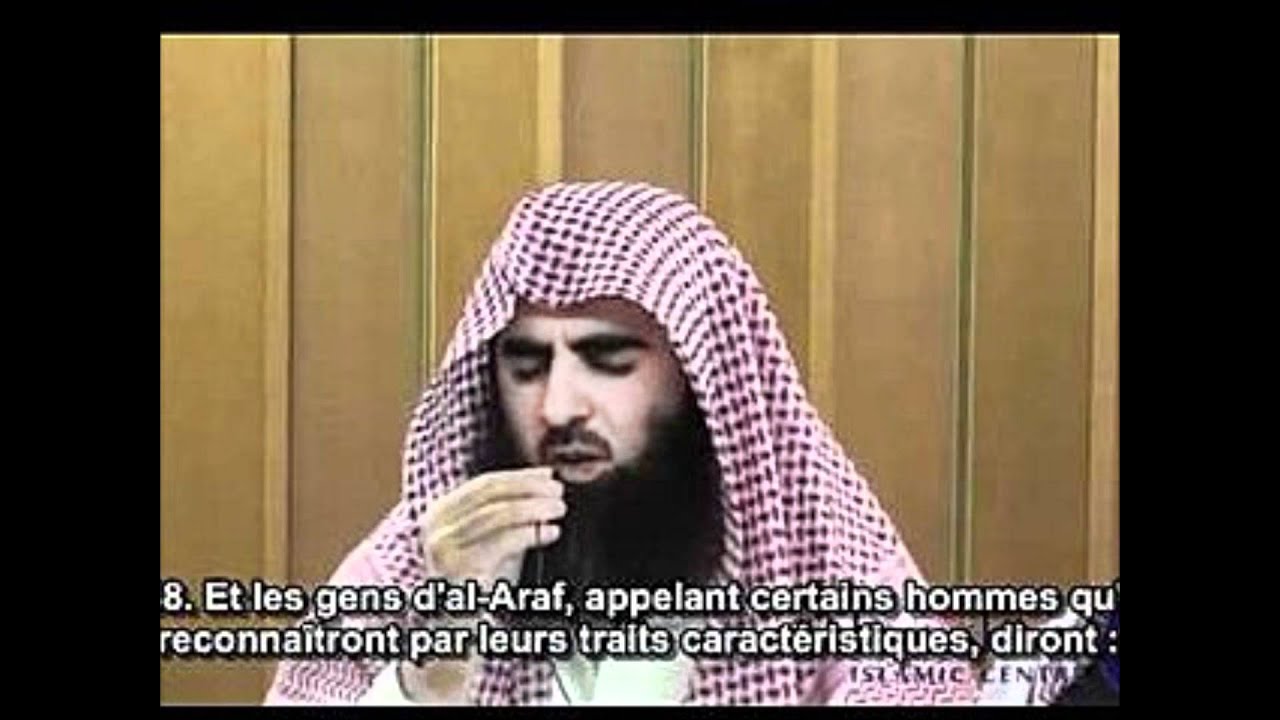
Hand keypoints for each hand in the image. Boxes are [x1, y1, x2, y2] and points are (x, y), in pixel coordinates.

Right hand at [400, 467, 565, 702]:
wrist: (455, 629)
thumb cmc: (478, 584)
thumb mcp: (492, 541)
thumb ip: (510, 517)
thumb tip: (545, 491)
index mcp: (441, 512)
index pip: (484, 483)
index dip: (520, 477)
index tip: (548, 475)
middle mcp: (435, 524)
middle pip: (490, 493)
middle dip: (529, 489)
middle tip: (558, 492)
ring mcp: (442, 545)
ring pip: (497, 513)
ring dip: (534, 508)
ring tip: (558, 509)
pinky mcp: (456, 566)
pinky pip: (501, 540)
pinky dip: (531, 532)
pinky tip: (550, 533)